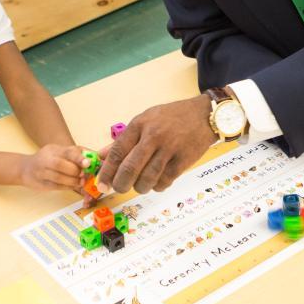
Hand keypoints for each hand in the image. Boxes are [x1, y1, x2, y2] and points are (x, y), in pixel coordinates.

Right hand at [19, 144, 88, 190]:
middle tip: (84, 175)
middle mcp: (46, 159)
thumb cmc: (48, 160)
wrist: (25, 168)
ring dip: (72, 181)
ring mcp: (41, 172)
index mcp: (54, 149)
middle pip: (60, 164)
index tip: (88, 163)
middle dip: (75, 171)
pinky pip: (55, 186)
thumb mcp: (60, 152)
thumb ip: (76, 154)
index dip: (79, 157)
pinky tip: (73, 186)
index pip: (67, 151)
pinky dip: (67, 187)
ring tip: (80, 181)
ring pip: (58, 177)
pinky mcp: (41, 183)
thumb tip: (96, 158)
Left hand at [97, 95, 211, 194]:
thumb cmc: (171, 118)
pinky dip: (157, 186)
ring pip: (147, 179)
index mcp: (140, 125)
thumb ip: (123, 140)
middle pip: (130, 169)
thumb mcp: (145, 120)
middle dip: (121, 184)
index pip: (118, 152)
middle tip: (120, 188)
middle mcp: (153, 136)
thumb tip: (100, 157)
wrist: (203, 115)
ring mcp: (169, 149)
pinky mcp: (183, 160)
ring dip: (140, 187)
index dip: (107, 172)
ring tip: (141, 184)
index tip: (102, 185)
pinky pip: (164, 182)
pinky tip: (157, 180)